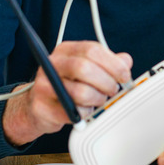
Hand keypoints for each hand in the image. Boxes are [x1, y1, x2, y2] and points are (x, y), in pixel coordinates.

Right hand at [3, 41, 131, 145]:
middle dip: (106, 82)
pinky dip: (85, 114)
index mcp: (65, 50)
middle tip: (113, 91)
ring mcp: (43, 85)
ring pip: (80, 92)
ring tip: (99, 101)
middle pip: (84, 68)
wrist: (37, 106)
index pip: (92, 50)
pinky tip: (84, 111)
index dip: (113, 64)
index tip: (124, 76)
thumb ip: (107, 63)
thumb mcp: (86, 68)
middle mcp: (51, 64)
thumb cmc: (66, 85)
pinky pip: (72, 113)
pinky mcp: (41, 107)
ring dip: (97, 100)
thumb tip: (125, 61)